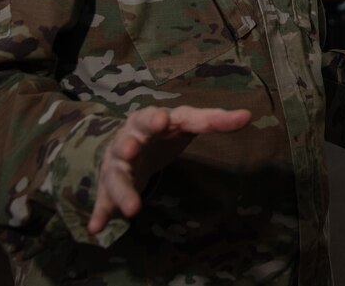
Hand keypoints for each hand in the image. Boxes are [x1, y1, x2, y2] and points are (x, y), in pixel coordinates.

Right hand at [87, 105, 251, 234]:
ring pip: (117, 176)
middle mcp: (131, 138)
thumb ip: (214, 121)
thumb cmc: (163, 132)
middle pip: (128, 139)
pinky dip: (101, 214)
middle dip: (129, 144)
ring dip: (123, 191)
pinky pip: (104, 200)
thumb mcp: (186, 124)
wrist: (128, 145)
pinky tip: (96, 228)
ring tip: (132, 209)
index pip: (159, 117)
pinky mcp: (110, 185)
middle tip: (132, 149)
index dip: (159, 119)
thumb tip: (248, 115)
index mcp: (152, 119)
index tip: (163, 120)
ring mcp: (118, 163)